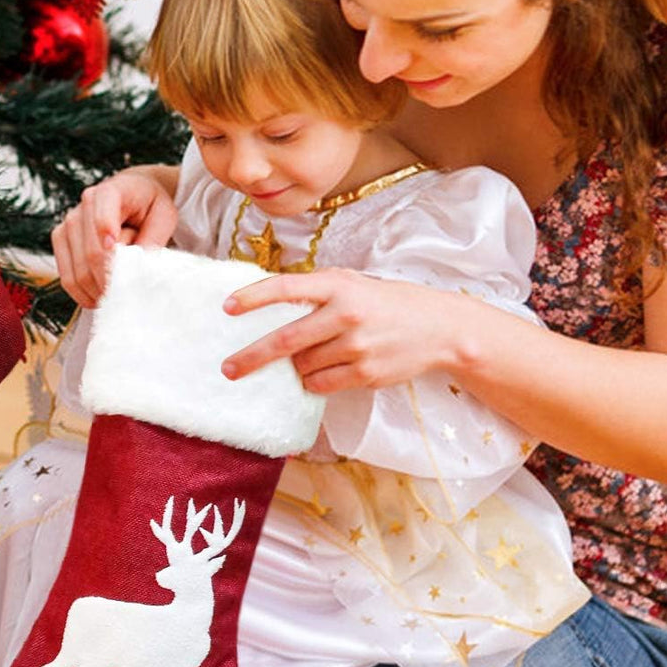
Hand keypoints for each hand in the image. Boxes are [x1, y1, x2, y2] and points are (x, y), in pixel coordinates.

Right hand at [52, 171, 177, 306]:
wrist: (133, 193)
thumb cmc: (150, 206)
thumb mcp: (164, 217)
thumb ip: (153, 240)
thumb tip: (136, 268)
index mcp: (112, 192)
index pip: (102, 219)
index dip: (108, 246)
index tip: (119, 263)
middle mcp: (85, 204)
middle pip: (92, 254)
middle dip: (111, 279)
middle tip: (130, 293)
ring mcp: (69, 221)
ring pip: (78, 269)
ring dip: (98, 289)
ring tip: (118, 295)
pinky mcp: (61, 237)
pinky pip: (66, 275)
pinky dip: (82, 292)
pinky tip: (99, 297)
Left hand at [221, 267, 462, 393]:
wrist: (438, 328)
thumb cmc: (388, 302)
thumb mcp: (354, 283)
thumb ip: (317, 289)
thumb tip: (271, 300)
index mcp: (339, 286)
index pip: (287, 288)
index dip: (254, 298)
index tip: (228, 307)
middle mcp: (346, 314)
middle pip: (285, 340)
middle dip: (251, 356)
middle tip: (229, 368)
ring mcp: (356, 347)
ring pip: (302, 365)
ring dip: (295, 366)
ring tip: (310, 356)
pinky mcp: (365, 373)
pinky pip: (320, 384)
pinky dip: (312, 380)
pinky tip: (322, 370)